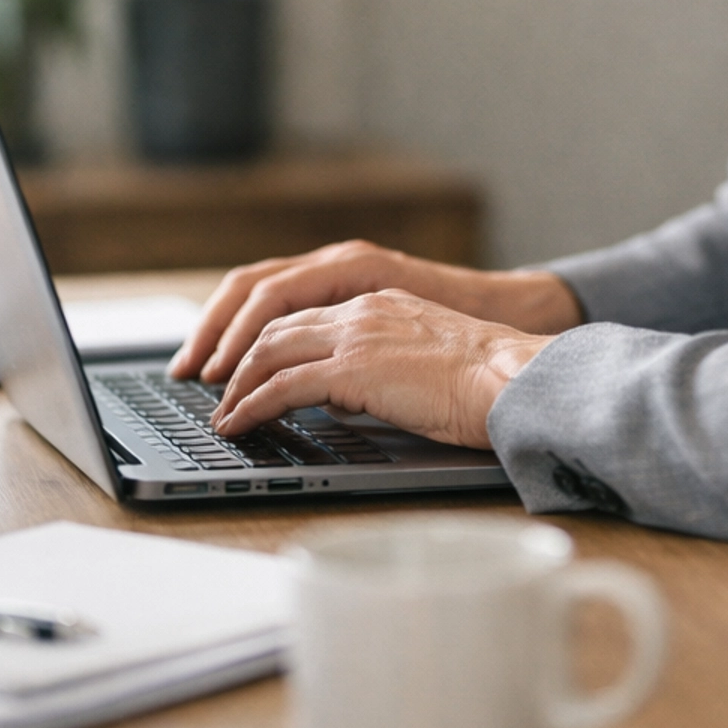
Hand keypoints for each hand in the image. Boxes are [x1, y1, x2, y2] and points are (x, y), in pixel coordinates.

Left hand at [207, 288, 552, 449]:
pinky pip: (282, 385)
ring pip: (269, 351)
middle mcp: (362, 309)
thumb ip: (384, 364)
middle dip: (235, 357)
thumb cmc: (487, 382)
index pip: (305, 314)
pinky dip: (250, 405)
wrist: (513, 378)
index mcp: (381, 302)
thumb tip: (350, 395)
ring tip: (222, 415)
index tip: (245, 366)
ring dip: (236, 385)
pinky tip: (238, 425)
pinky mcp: (353, 368)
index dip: (266, 340)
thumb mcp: (426, 360)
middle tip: (214, 388)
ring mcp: (356, 335)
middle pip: (275, 325)